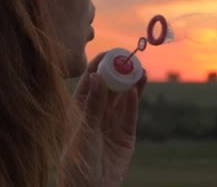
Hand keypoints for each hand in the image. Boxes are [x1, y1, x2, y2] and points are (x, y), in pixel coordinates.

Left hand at [58, 52, 146, 186]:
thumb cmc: (77, 162)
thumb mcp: (84, 131)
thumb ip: (94, 104)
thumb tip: (97, 75)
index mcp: (80, 110)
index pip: (91, 82)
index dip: (100, 65)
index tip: (110, 53)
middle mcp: (97, 114)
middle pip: (110, 87)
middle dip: (119, 72)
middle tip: (130, 58)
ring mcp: (112, 124)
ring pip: (123, 99)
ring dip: (131, 84)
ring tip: (140, 70)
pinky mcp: (126, 135)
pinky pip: (130, 114)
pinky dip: (134, 102)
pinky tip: (137, 89)